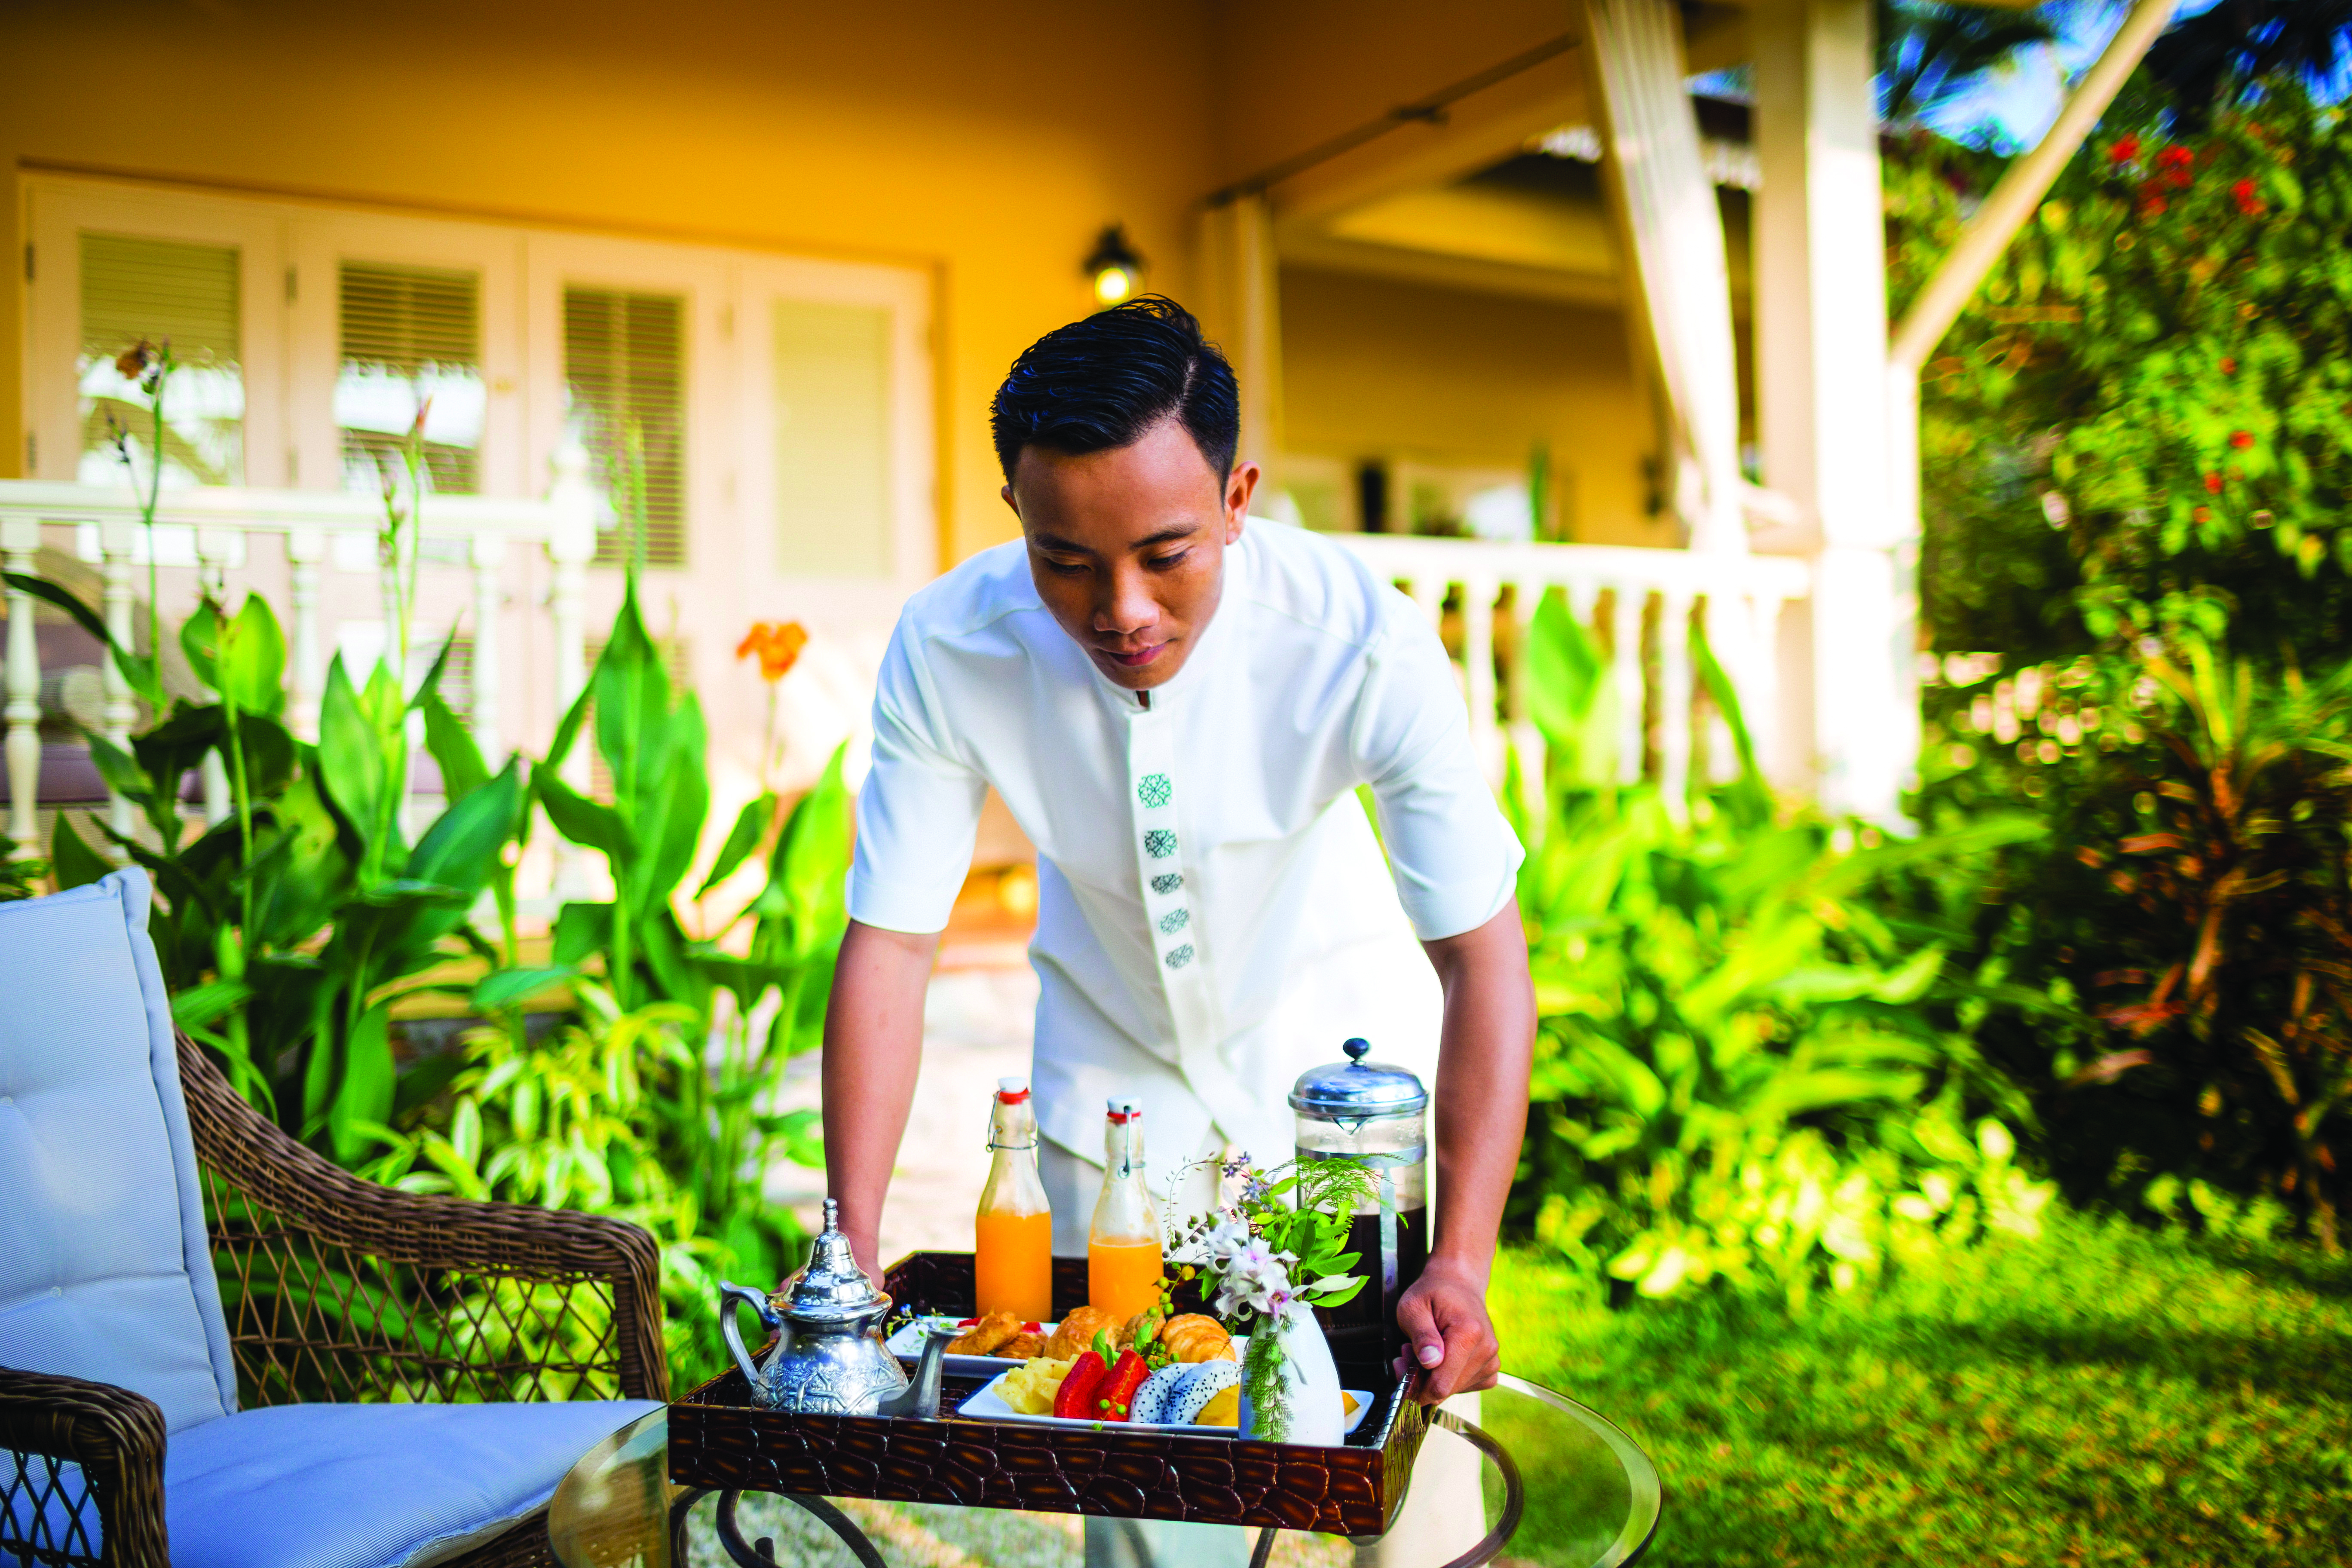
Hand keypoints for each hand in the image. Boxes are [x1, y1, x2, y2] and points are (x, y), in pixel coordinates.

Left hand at [1393, 1257, 1500, 1403]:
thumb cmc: (1433, 1293)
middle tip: (1407, 1353)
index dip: (1416, 1389)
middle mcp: (1486, 1348)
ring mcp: (1492, 1359)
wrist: (1459, 1283)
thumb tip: (1430, 1362)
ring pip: (1456, 1390)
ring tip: (1425, 1349)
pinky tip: (1442, 1358)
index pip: (1442, 1384)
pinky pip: (1467, 1386)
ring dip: (1435, 1377)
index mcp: (1468, 1333)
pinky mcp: (1491, 1366)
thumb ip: (1421, 1335)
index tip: (1401, 1372)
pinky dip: (1450, 1378)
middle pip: (1448, 1389)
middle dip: (1422, 1379)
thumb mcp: (1413, 1307)